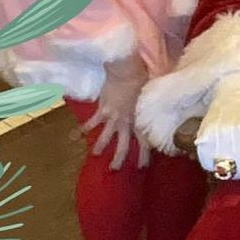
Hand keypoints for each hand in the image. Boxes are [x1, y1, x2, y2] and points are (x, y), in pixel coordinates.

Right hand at [85, 53, 150, 170]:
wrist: (126, 70)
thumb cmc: (143, 78)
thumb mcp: (152, 95)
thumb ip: (154, 106)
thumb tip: (164, 108)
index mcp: (141, 120)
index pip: (144, 142)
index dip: (144, 156)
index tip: (142, 166)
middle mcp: (127, 122)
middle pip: (123, 146)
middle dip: (118, 159)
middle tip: (114, 169)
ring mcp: (113, 118)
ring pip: (105, 138)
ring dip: (99, 147)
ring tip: (95, 154)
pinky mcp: (101, 110)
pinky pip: (91, 122)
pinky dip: (82, 129)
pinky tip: (74, 135)